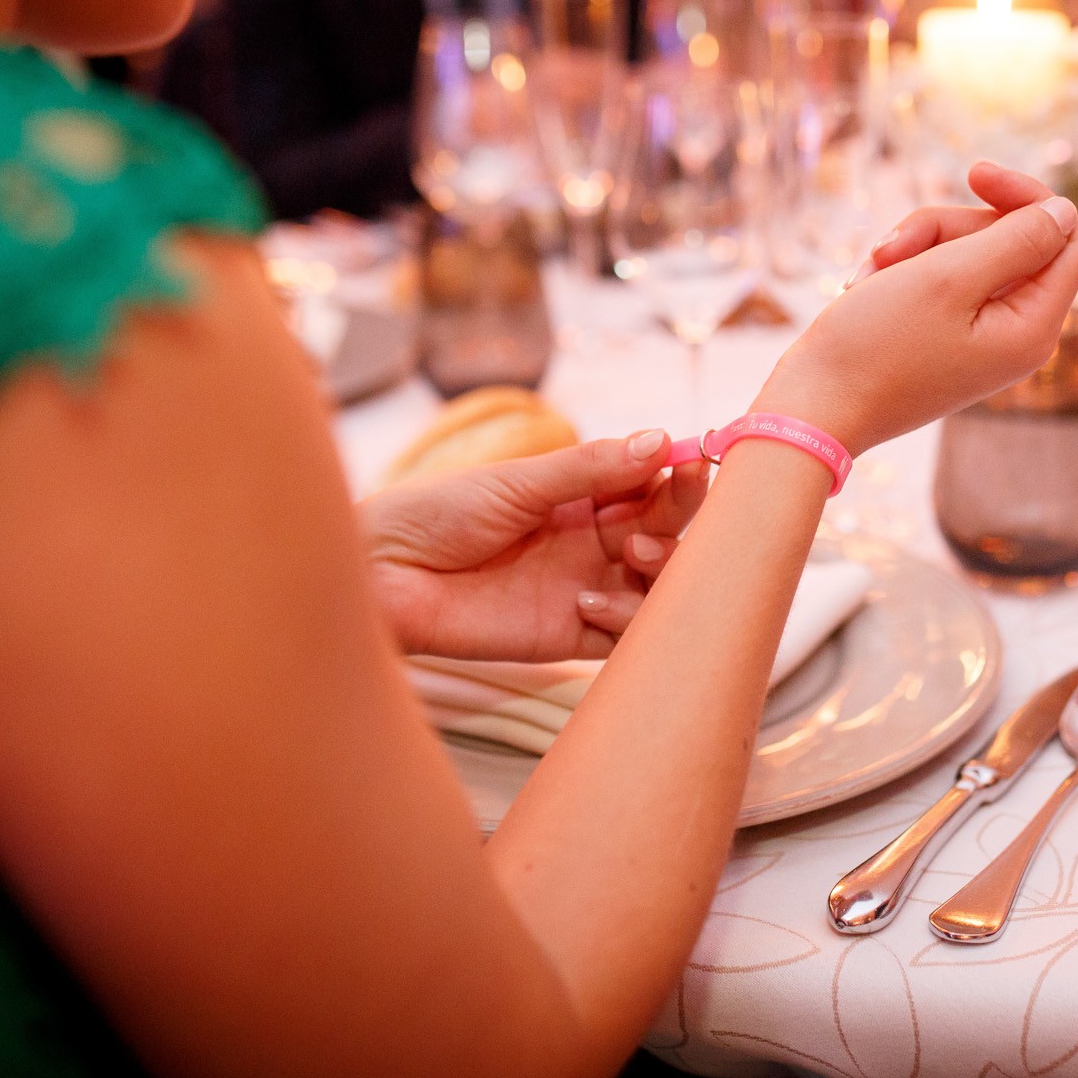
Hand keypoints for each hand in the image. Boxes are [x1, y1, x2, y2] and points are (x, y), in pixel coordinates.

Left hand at [362, 433, 709, 661]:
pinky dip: (625, 619)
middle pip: (662, 531)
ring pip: (655, 586)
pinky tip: (589, 602)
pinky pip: (622, 635)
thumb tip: (660, 441)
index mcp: (580, 496)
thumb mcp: (518, 481)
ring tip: (632, 556)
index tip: (696, 461)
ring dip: (660, 570)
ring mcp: (582, 587)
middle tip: (661, 514)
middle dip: (675, 520)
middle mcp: (590, 541)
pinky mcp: (567, 636)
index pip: (648, 483)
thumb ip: (590, 468)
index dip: (677, 474)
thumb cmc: (436, 514)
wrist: (380, 576)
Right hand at [753, 162, 1077, 454]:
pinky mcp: (945, 336)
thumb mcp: (949, 277)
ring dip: (915, 248)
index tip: (972, 173)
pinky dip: (904, 271)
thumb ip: (1017, 240)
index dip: (1025, 196)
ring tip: (870, 272)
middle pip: (1008, 239)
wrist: (812, 406)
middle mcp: (1016, 335)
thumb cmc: (876, 346)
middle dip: (947, 229)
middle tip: (891, 247)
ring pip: (966, 253)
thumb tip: (1064, 212)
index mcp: (1033, 327)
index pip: (1066, 236)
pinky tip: (866, 287)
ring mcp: (980, 337)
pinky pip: (939, 279)